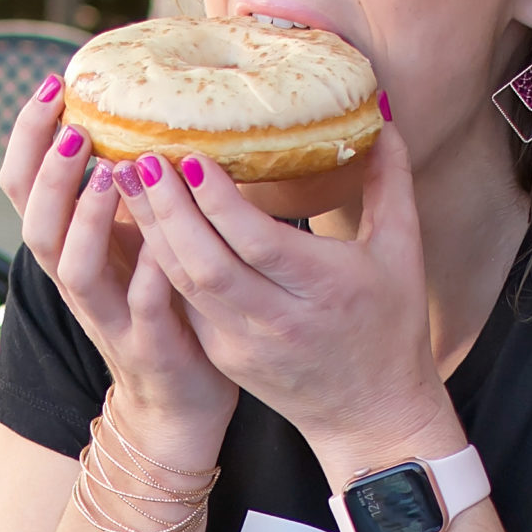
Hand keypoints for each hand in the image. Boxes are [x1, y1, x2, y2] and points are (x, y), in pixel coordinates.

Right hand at [0, 80, 237, 462]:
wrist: (177, 402)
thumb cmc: (158, 304)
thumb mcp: (129, 240)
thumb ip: (122, 188)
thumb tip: (134, 105)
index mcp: (67, 247)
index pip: (22, 187)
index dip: (27, 137)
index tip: (51, 85)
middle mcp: (76, 281)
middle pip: (34, 225)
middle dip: (49, 174)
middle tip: (74, 129)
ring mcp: (107, 316)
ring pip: (74, 269)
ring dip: (87, 218)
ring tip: (111, 174)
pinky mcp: (147, 346)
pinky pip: (141, 308)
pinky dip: (149, 274)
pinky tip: (165, 242)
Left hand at [108, 127, 465, 479]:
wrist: (371, 417)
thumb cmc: (391, 328)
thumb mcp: (402, 253)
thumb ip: (390, 182)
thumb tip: (380, 113)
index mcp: (323, 290)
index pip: (256, 242)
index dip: (217, 201)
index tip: (190, 157)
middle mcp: (276, 320)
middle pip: (205, 263)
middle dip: (166, 209)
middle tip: (140, 158)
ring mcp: (242, 343)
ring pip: (183, 284)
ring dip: (152, 231)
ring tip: (129, 181)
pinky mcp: (221, 354)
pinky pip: (182, 302)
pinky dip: (159, 261)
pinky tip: (143, 222)